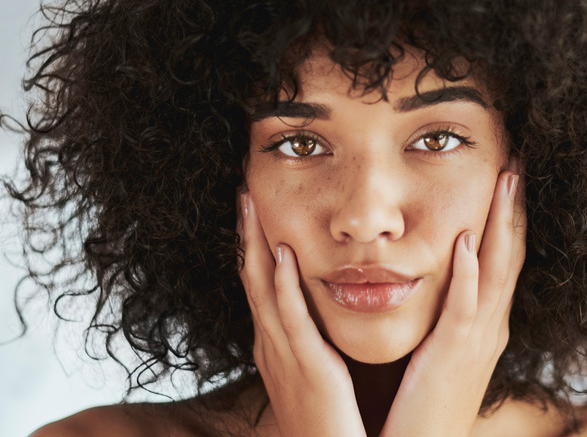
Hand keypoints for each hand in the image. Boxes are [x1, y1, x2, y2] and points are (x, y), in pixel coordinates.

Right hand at [238, 193, 366, 436]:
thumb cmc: (327, 418)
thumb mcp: (313, 370)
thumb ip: (311, 338)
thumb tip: (316, 306)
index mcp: (273, 342)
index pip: (257, 281)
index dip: (251, 241)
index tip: (253, 205)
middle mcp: (270, 343)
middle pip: (250, 276)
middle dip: (244, 232)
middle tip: (242, 189)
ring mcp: (283, 355)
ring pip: (261, 289)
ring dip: (254, 245)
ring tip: (250, 204)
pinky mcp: (306, 367)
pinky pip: (290, 320)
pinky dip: (282, 286)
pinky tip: (280, 255)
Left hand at [380, 170, 525, 436]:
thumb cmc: (427, 400)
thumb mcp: (444, 349)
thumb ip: (448, 313)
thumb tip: (443, 272)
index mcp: (485, 322)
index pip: (502, 256)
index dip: (508, 215)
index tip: (508, 174)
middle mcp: (490, 326)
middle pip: (509, 254)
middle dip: (514, 207)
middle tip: (517, 160)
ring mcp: (476, 340)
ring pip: (496, 272)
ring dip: (500, 225)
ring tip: (506, 181)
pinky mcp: (452, 357)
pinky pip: (464, 310)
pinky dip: (468, 275)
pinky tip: (465, 243)